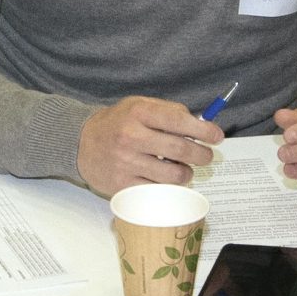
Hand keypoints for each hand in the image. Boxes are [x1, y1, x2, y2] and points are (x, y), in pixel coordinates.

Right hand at [75, 95, 221, 194]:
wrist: (80, 143)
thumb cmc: (117, 123)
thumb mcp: (139, 105)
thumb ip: (169, 111)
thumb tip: (201, 124)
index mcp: (139, 112)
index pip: (180, 121)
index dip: (204, 131)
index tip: (217, 137)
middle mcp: (132, 136)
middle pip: (181, 149)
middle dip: (202, 155)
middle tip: (206, 156)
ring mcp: (126, 162)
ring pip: (173, 174)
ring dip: (186, 173)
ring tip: (183, 168)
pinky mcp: (122, 184)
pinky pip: (158, 190)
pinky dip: (168, 186)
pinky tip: (165, 179)